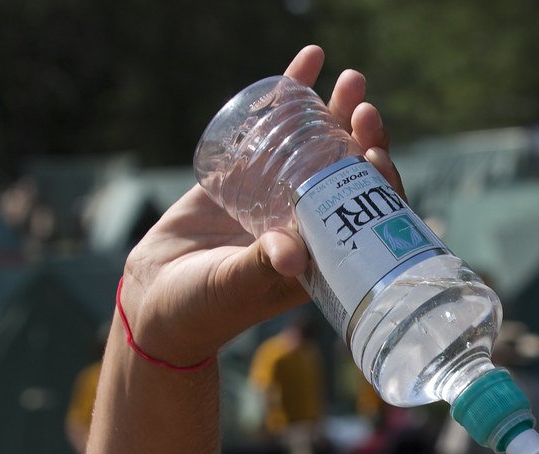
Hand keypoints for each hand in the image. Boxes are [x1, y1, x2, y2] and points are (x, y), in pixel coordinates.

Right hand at [118, 45, 401, 366]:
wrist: (157, 293)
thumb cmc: (203, 306)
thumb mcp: (233, 285)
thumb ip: (260, 267)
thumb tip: (293, 257)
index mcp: (326, 255)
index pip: (370, 216)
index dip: (381, 184)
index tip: (376, 156)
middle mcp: (314, 222)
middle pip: (353, 174)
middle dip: (366, 140)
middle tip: (364, 109)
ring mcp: (284, 194)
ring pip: (323, 146)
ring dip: (340, 112)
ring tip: (351, 80)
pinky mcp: (251, 172)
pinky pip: (279, 129)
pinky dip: (293, 95)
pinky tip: (308, 62)